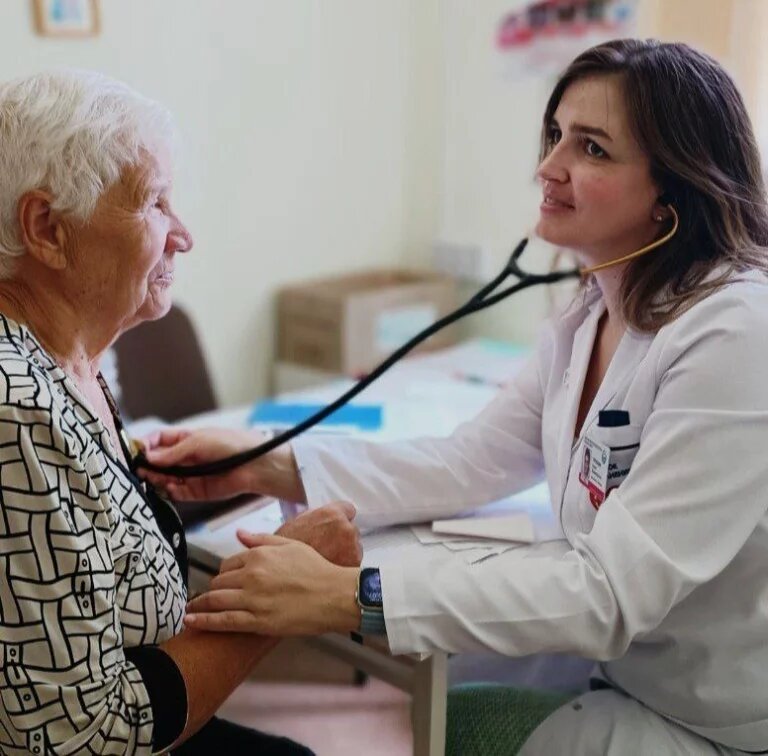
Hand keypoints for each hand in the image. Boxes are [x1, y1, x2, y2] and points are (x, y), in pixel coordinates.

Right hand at [139, 427, 268, 501]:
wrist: (254, 465)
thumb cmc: (230, 445)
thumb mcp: (199, 441)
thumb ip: (174, 451)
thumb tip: (148, 457)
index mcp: (185, 440)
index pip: (158, 440)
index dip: (146, 445)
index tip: (135, 451)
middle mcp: (184, 458)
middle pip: (157, 462)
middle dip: (146, 465)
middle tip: (138, 469)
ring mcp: (189, 475)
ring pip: (163, 478)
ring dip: (155, 479)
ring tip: (150, 478)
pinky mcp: (196, 491)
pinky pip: (177, 493)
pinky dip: (169, 491)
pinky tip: (168, 487)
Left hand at [184, 534, 360, 635]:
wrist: (334, 595)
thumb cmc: (317, 569)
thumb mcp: (291, 545)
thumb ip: (262, 540)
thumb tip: (239, 534)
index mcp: (259, 555)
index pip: (228, 563)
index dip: (224, 573)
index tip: (222, 581)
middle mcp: (252, 575)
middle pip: (219, 582)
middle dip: (212, 589)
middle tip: (209, 597)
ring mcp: (253, 599)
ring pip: (216, 600)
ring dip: (200, 605)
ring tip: (191, 610)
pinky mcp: (257, 621)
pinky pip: (223, 621)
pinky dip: (203, 621)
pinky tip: (190, 621)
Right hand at [273, 502, 361, 566]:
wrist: (283, 574)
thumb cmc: (285, 549)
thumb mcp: (296, 522)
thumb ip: (316, 517)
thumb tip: (322, 518)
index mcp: (332, 515)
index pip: (348, 509)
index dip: (340, 518)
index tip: (336, 524)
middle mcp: (346, 529)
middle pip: (351, 529)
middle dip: (341, 536)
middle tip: (325, 545)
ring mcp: (352, 549)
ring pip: (354, 547)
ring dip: (345, 552)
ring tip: (326, 559)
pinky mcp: (353, 567)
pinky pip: (353, 563)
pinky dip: (344, 566)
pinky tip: (329, 569)